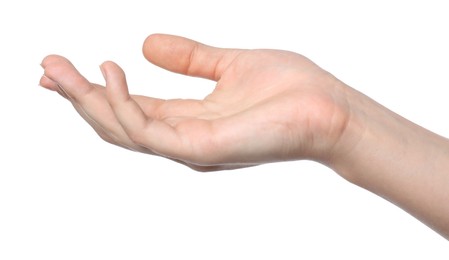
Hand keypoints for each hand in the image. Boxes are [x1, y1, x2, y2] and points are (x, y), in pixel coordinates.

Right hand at [40, 34, 350, 170]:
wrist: (330, 107)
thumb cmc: (289, 88)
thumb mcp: (227, 65)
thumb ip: (189, 59)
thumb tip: (145, 43)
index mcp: (190, 118)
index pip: (132, 108)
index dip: (95, 91)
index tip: (63, 69)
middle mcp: (184, 138)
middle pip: (118, 123)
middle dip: (79, 97)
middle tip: (46, 66)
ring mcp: (191, 147)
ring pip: (123, 130)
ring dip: (87, 101)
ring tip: (60, 69)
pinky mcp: (201, 148)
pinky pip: (148, 131)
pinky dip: (122, 105)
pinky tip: (110, 74)